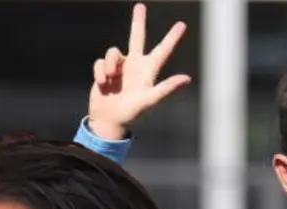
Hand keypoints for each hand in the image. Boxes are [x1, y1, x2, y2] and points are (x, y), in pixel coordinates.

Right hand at [87, 3, 191, 139]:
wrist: (109, 120)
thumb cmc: (132, 112)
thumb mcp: (150, 100)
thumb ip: (166, 88)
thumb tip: (187, 78)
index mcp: (148, 70)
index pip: (163, 50)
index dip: (172, 38)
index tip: (182, 24)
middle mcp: (135, 65)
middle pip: (136, 37)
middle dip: (138, 22)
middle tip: (140, 6)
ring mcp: (119, 67)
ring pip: (113, 52)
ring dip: (109, 65)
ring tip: (109, 80)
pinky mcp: (104, 70)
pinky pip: (100, 62)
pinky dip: (99, 72)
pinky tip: (103, 85)